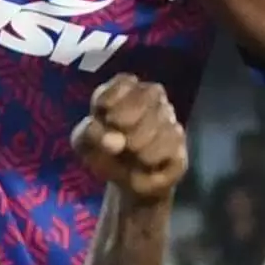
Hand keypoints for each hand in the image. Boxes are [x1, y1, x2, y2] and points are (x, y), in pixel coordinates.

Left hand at [72, 73, 187, 205]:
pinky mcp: (180, 142)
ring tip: (131, 155)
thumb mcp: (84, 143)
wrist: (126, 183)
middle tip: (118, 139)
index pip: (126, 81)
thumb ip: (90, 134)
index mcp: (125, 90)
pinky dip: (153, 158)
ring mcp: (170, 118)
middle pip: (150, 94)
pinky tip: (144, 165)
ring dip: (139, 144)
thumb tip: (114, 142)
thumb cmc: (103, 153)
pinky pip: (171, 144)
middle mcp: (152, 98)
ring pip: (161, 121)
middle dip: (129, 119)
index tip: (102, 115)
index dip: (113, 98)